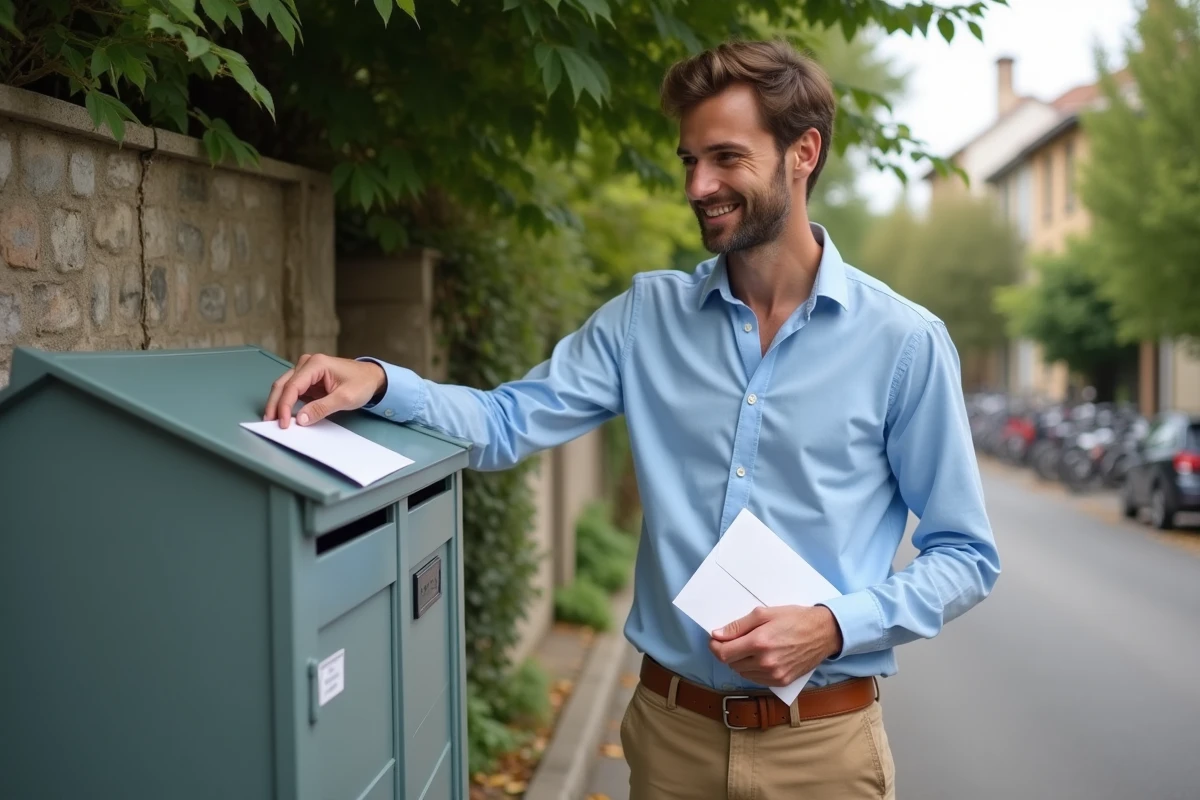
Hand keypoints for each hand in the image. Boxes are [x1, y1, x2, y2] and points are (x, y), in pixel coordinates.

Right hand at [263, 354, 386, 427]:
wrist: (373, 377)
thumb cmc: (362, 383)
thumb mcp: (345, 398)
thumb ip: (322, 408)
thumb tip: (301, 420)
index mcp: (316, 364)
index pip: (293, 386)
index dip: (285, 406)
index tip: (284, 423)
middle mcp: (307, 363)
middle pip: (283, 384)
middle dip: (275, 404)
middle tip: (270, 423)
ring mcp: (306, 370)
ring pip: (284, 387)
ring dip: (278, 403)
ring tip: (274, 420)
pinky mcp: (308, 379)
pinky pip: (293, 391)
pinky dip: (287, 402)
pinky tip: (284, 415)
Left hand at [709, 605, 843, 687]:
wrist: (823, 633)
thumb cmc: (795, 618)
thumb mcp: (764, 613)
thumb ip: (738, 626)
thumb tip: (717, 635)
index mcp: (759, 643)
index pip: (724, 653)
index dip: (715, 647)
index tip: (715, 640)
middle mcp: (765, 662)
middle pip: (731, 664)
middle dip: (728, 652)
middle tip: (735, 640)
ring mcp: (774, 674)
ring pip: (742, 673)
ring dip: (740, 661)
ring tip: (750, 647)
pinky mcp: (781, 681)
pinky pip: (756, 679)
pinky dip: (752, 669)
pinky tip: (760, 658)